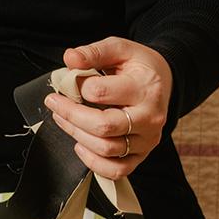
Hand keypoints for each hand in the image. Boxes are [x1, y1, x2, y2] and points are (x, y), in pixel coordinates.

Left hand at [42, 37, 171, 178]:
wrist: (164, 82)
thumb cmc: (138, 66)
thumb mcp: (120, 49)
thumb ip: (94, 52)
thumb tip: (70, 58)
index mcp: (146, 87)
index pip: (101, 93)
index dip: (78, 87)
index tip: (70, 81)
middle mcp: (150, 117)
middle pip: (103, 126)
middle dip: (71, 115)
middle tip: (54, 103)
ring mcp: (148, 139)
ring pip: (107, 149)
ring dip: (77, 135)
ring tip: (63, 119)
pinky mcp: (142, 155)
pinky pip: (117, 170)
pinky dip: (93, 163)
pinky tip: (80, 145)